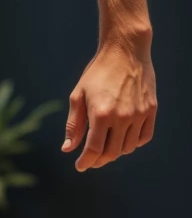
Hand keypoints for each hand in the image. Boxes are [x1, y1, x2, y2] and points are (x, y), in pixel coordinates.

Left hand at [62, 36, 156, 170]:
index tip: (80, 166)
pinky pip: (143, 137)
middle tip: (91, 160)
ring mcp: (139, 114)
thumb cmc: (98, 72)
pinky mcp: (151, 110)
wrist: (125, 51)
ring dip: (115, 152)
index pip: (94, 149)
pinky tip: (122, 138)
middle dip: (99, 160)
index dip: (86, 161)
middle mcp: (122, 117)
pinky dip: (132, 143)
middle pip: (111, 153)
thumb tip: (68, 149)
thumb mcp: (78, 95)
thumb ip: (74, 124)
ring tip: (105, 145)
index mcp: (101, 114)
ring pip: (128, 148)